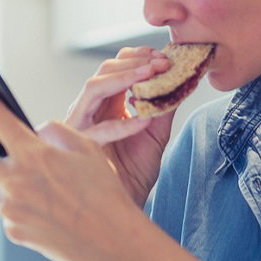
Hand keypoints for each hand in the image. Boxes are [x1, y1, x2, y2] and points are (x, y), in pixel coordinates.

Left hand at [0, 81, 148, 260]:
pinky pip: (8, 215)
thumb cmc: (105, 193)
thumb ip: (56, 132)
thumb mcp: (89, 149)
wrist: (111, 241)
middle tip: (14, 162)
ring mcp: (12, 209)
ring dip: (7, 186)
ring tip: (41, 193)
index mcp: (34, 154)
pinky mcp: (14, 232)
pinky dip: (22, 211)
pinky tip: (48, 214)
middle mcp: (16, 181)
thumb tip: (36, 131)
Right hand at [64, 47, 174, 205]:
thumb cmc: (134, 171)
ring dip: (124, 79)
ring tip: (151, 76)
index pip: (116, 67)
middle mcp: (90, 110)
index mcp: (107, 104)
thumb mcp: (156, 133)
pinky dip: (123, 124)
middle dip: (135, 63)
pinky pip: (98, 130)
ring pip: (93, 88)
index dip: (138, 57)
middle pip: (104, 71)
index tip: (164, 56)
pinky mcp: (79, 147)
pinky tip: (144, 121)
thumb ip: (164, 107)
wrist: (125, 204)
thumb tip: (181, 80)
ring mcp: (81, 126)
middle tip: (162, 62)